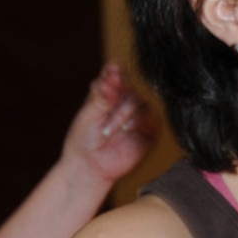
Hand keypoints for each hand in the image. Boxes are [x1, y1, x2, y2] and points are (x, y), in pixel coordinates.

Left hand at [62, 62, 158, 185]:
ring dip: (127, 113)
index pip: (116, 75)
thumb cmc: (83, 140)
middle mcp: (124, 102)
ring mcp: (137, 116)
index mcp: (108, 93)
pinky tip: (128, 129)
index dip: (116, 72)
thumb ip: (102, 94)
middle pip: (131, 90)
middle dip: (119, 102)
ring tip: (113, 129)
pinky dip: (141, 121)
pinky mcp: (149, 131)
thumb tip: (112, 70)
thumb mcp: (88, 114)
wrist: (89, 166)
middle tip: (105, 117)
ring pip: (142, 103)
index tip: (112, 71)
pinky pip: (153, 119)